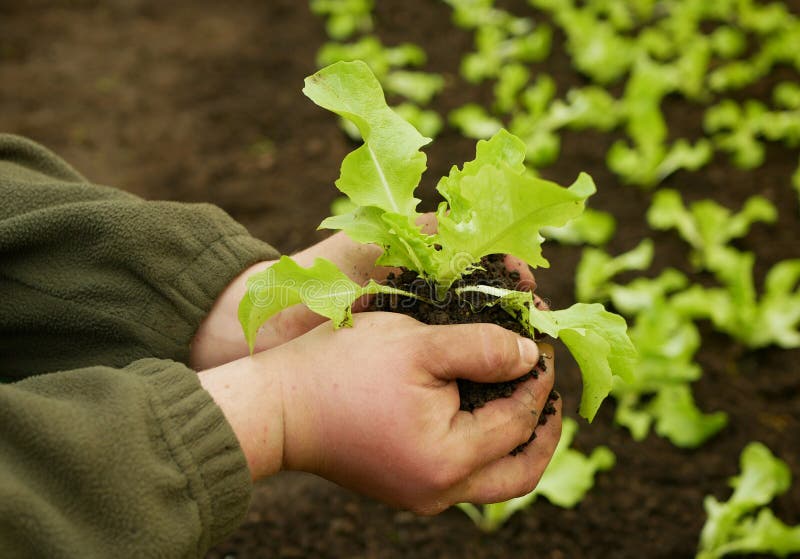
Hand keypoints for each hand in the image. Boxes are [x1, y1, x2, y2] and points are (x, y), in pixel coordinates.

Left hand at [191, 222, 539, 368]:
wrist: (264, 328)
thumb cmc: (313, 279)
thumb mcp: (364, 243)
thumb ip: (412, 230)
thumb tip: (466, 219)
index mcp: (420, 269)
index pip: (481, 267)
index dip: (508, 275)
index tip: (531, 286)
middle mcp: (424, 304)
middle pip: (485, 309)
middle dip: (513, 318)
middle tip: (541, 335)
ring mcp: (413, 340)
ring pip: (470, 346)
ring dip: (499, 354)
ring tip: (528, 367)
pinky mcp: (400, 373)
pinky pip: (443, 375)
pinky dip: (469, 380)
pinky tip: (490, 391)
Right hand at [198, 312, 560, 513]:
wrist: (277, 407)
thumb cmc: (342, 368)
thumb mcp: (416, 343)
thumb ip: (481, 347)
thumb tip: (529, 355)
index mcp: (448, 459)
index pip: (519, 419)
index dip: (538, 379)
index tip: (544, 343)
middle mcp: (439, 491)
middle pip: (520, 473)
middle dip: (544, 428)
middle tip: (549, 386)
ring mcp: (421, 495)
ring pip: (495, 480)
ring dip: (517, 440)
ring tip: (523, 398)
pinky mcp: (405, 488)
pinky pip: (465, 475)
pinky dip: (485, 444)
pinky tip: (481, 408)